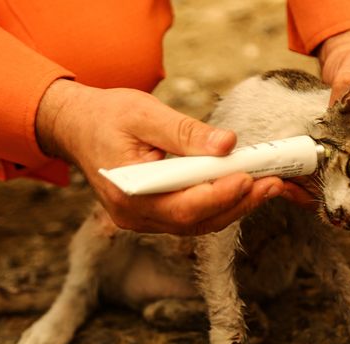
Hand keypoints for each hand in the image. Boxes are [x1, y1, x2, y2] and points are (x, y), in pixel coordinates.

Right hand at [36, 79, 282, 234]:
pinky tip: (242, 188)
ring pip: (197, 223)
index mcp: (128, 192)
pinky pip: (191, 217)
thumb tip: (227, 144)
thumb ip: (185, 132)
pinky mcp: (153, 215)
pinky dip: (219, 204)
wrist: (76, 126)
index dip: (219, 194)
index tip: (249, 177)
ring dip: (234, 205)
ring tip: (267, 185)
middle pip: (196, 221)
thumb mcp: (144, 113)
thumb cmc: (106, 116)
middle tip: (273, 183)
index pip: (182, 205)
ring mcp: (143, 219)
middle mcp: (135, 215)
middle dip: (238, 203)